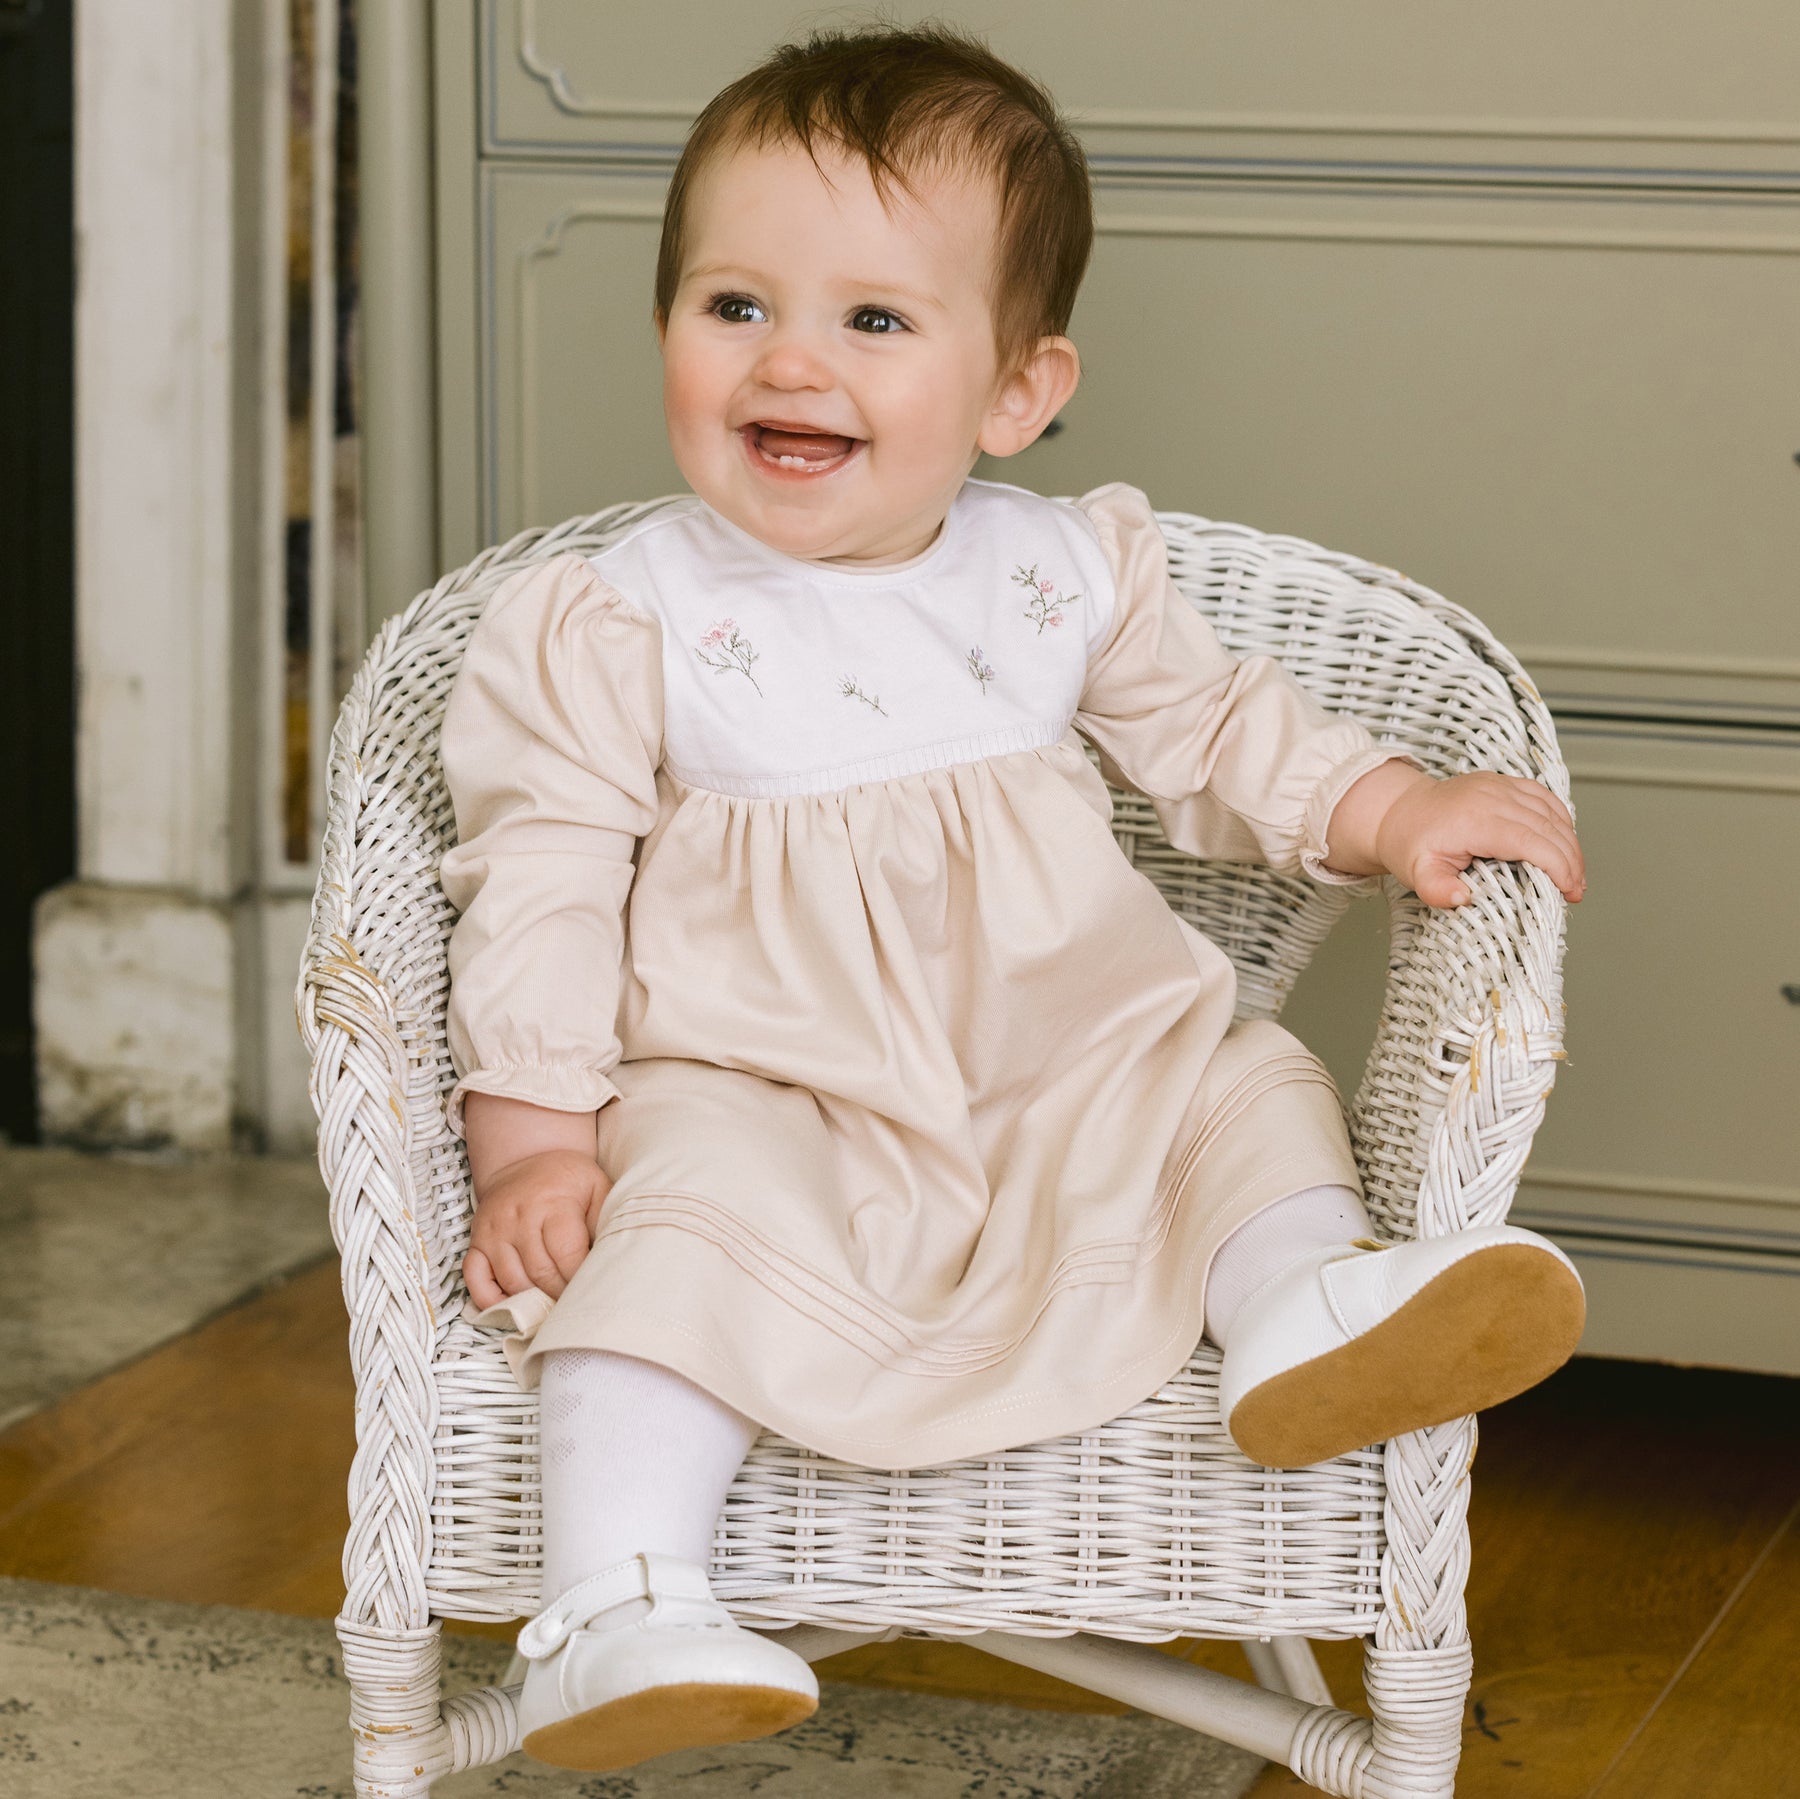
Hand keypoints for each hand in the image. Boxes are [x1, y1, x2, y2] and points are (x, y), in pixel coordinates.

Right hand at [464, 1147, 611, 1308]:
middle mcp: (518, 1218)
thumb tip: (613, 1259)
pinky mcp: (476, 1242)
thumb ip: (606, 1220)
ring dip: (533, 1300)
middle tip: (576, 1301)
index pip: (567, 1255)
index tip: (593, 1288)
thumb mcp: (597, 1187)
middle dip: (561, 1294)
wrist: (526, 1158)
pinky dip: (491, 1300)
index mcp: (552, 1204)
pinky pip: (475, 1280)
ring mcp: (493, 1232)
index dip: (581, 1279)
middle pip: (540, 1273)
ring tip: (553, 1304)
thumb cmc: (569, 1180)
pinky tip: (514, 1305)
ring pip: (512, 1281)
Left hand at [1361, 765, 1585, 907]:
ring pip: (1551, 811)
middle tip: (1576, 891)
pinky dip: (1561, 820)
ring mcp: (1499, 786)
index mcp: (1475, 820)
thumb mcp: (1416, 874)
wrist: (1397, 811)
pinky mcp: (1503, 782)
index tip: (1569, 890)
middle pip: (1548, 827)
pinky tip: (1565, 842)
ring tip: (1574, 874)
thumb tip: (1463, 899)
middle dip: (1570, 861)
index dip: (1558, 865)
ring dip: (1570, 843)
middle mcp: (1491, 797)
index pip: (1531, 841)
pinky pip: (1543, 797)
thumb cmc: (1409, 843)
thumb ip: (1436, 891)